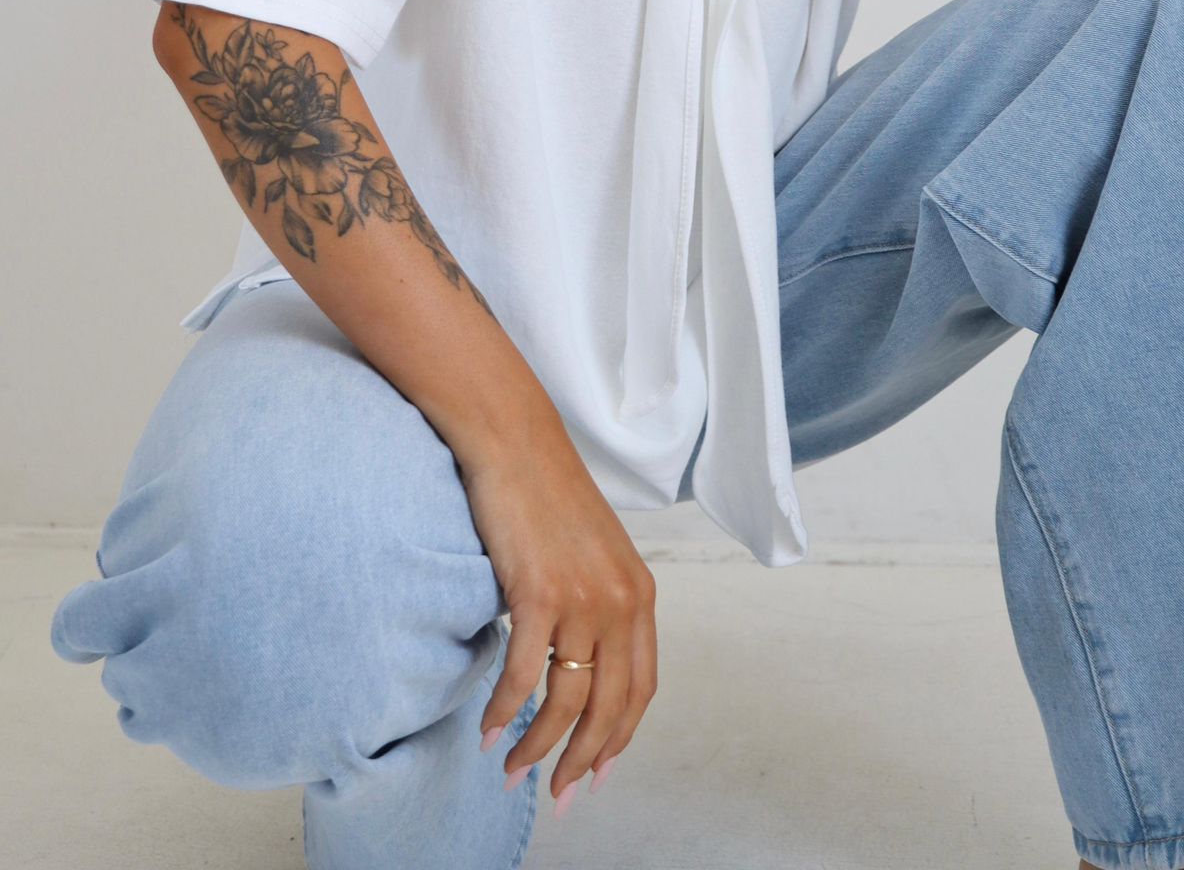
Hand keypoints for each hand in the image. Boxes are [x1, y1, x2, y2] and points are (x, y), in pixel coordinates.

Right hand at [461, 417, 658, 807]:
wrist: (514, 441)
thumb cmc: (546, 493)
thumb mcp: (594, 551)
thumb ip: (601, 602)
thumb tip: (584, 660)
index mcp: (639, 593)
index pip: (642, 688)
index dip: (620, 738)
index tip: (599, 772)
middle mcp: (620, 600)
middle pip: (611, 707)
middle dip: (584, 761)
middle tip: (561, 797)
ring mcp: (582, 599)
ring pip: (566, 700)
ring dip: (538, 746)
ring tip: (511, 768)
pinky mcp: (539, 594)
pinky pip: (523, 676)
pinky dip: (504, 712)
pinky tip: (487, 729)